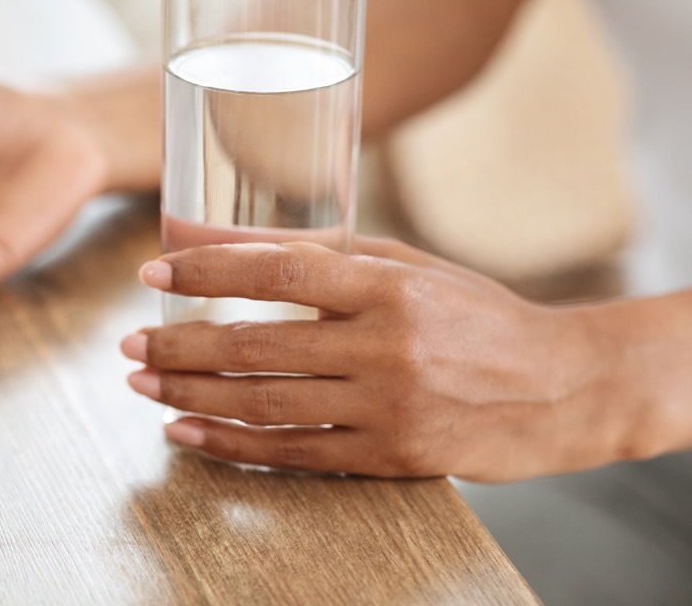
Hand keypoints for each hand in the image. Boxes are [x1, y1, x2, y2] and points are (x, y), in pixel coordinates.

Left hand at [122, 237, 632, 481]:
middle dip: (179, 347)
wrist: (562, 386)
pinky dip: (232, 444)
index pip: (275, 272)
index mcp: (387, 285)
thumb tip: (215, 235)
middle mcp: (385, 345)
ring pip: (264, 404)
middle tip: (129, 346)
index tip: (152, 273)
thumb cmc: (472, 314)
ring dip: (191, 397)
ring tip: (143, 386)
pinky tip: (187, 434)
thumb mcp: (400, 266)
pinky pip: (293, 454)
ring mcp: (387, 407)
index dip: (206, 271)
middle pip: (255, 346)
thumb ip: (310, 253)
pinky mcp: (391, 457)